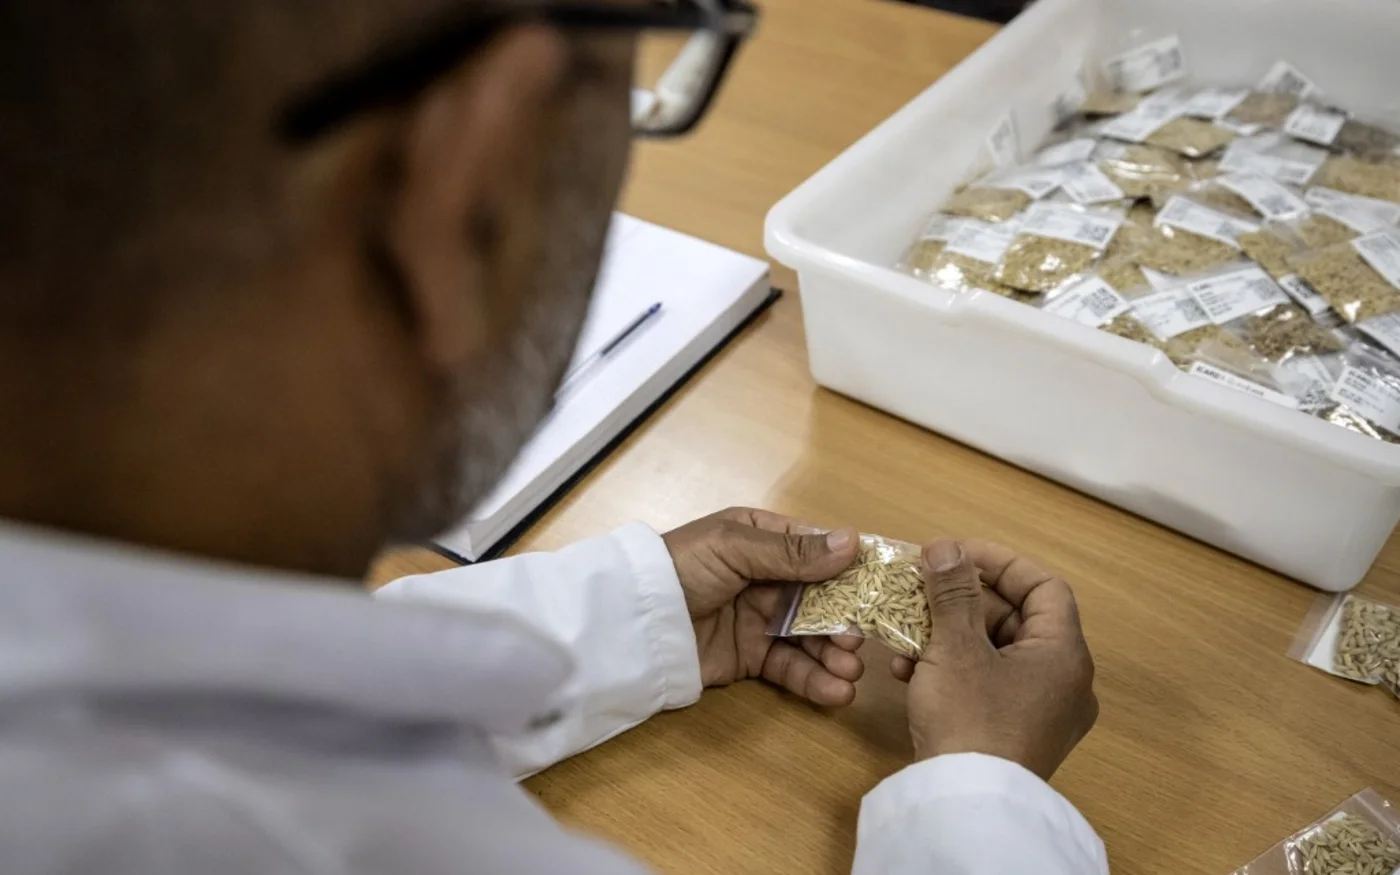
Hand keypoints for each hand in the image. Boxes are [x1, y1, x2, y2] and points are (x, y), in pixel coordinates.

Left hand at [663, 508, 865, 705]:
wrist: (633, 623)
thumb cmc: (681, 569)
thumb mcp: (735, 549)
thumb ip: (792, 552)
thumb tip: (853, 542)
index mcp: (764, 539)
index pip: (818, 551)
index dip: (850, 571)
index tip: (881, 589)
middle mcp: (768, 578)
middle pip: (822, 599)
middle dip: (845, 621)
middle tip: (858, 641)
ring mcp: (761, 620)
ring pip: (811, 637)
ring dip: (835, 655)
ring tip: (851, 673)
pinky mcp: (751, 658)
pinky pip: (791, 667)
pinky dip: (815, 680)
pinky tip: (835, 691)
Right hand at [895, 539, 1097, 780]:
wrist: (966, 806)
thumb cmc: (970, 721)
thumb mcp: (955, 648)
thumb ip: (951, 593)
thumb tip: (946, 548)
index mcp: (1065, 654)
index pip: (1044, 586)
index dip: (1000, 563)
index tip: (955, 556)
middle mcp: (1065, 683)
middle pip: (1017, 619)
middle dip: (964, 602)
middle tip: (922, 589)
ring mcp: (1042, 713)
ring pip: (996, 654)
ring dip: (950, 636)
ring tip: (908, 633)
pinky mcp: (1016, 736)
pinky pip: (989, 686)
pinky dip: (954, 671)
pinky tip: (910, 672)